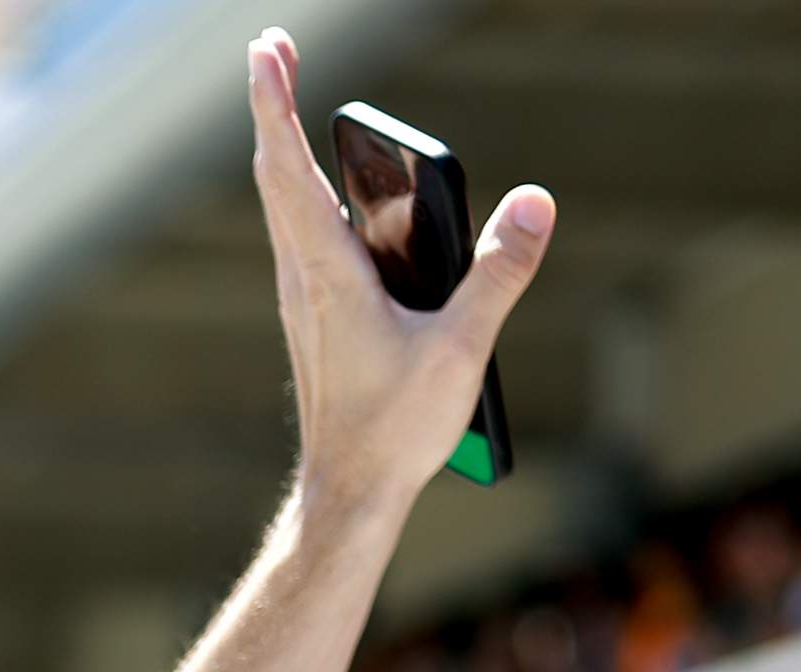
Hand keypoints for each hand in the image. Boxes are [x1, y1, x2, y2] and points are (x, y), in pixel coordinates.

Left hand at [245, 27, 553, 515]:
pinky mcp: (314, 315)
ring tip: (286, 96)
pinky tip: (320, 188)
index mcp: (329, 276)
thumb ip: (499, 274)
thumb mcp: (461, 350)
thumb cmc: (394, 431)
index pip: (290, 172)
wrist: (348, 494)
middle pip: (276, 174)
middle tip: (272, 48)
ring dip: (283, 145)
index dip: (275, 105)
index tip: (266, 50)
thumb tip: (534, 206)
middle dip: (274, 106)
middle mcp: (303, 279)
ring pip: (283, 204)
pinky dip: (299, 190)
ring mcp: (303, 298)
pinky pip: (300, 235)